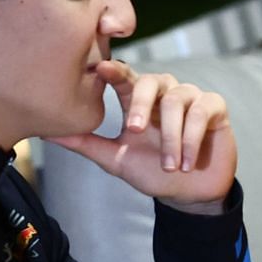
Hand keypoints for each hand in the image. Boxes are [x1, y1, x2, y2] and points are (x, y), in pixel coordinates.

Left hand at [47, 62, 236, 212]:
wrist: (189, 193)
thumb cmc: (152, 172)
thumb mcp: (116, 159)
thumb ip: (86, 144)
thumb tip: (46, 134)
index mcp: (138, 100)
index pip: (125, 76)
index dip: (115, 70)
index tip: (102, 68)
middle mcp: (164, 93)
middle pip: (152, 81)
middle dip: (141, 105)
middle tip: (134, 131)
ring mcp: (191, 97)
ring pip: (177, 100)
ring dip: (170, 137)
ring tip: (170, 165)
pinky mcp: (215, 107)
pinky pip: (202, 110)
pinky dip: (192, 138)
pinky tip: (186, 161)